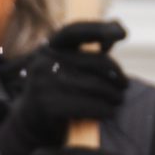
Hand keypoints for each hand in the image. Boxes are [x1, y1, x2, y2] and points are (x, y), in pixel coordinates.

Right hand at [0, 21, 129, 154]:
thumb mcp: (66, 69)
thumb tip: (119, 29)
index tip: (122, 34)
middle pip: (94, 62)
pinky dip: (102, 110)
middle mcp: (44, 60)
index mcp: (49, 47)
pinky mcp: (46, 104)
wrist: (30, 126)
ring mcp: (43, 82)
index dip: (99, 29)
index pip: (75, 31)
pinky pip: (85, 105)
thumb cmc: (57, 94)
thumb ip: (88, 52)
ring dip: (112, 95)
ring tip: (119, 100)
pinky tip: (109, 113)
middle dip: (115, 74)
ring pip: (93, 85)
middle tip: (124, 86)